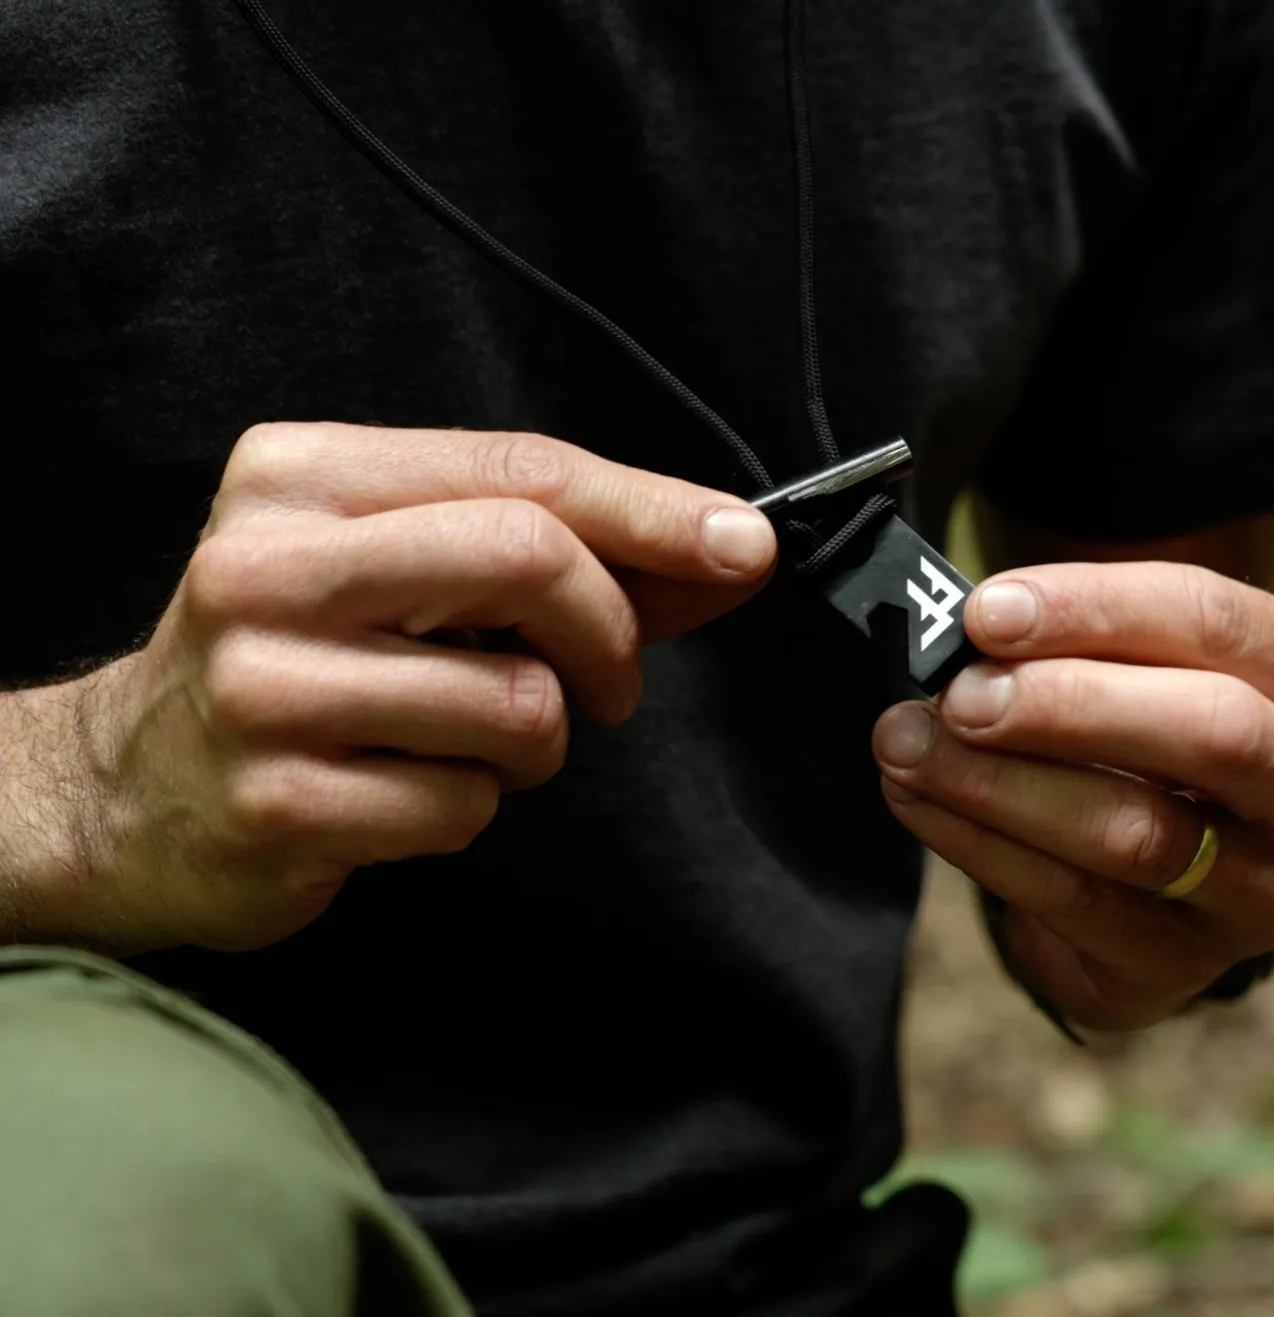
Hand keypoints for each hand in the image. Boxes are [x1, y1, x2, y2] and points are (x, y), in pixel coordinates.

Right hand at [13, 423, 775, 953]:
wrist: (131, 787)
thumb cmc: (299, 663)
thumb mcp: (403, 572)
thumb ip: (558, 552)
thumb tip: (723, 553)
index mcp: (303, 477)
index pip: (521, 472)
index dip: (652, 510)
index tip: (743, 545)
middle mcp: (272, 567)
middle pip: (529, 558)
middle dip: (610, 633)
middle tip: (610, 682)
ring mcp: (266, 688)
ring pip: (517, 702)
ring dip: (535, 743)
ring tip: (468, 742)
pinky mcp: (280, 802)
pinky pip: (466, 806)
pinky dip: (471, 808)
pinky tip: (403, 793)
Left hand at [872, 561, 1273, 1030]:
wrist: (1159, 866)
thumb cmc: (1142, 730)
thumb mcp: (1136, 664)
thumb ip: (1076, 641)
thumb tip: (970, 631)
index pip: (1218, 623)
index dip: (1092, 611)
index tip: (986, 612)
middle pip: (1213, 733)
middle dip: (1065, 707)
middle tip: (957, 695)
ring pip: (1137, 835)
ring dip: (997, 784)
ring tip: (905, 746)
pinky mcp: (1189, 967)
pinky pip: (1075, 905)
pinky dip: (980, 846)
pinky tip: (916, 801)